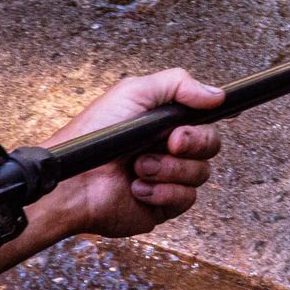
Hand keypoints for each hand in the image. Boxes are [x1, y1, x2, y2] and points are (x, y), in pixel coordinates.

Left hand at [41, 68, 226, 238]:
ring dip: (169, 169)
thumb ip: (177, 84)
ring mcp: (168, 178)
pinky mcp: (164, 205)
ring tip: (139, 167)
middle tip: (171, 141)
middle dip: (194, 141)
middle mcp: (169, 150)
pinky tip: (138, 188)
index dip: (213, 115)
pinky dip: (163, 192)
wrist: (74, 182)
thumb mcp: (133, 92)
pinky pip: (186, 198)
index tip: (213, 112)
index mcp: (164, 123)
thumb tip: (216, 94)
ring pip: (201, 172)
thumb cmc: (92, 136)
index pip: (204, 117)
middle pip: (211, 143)